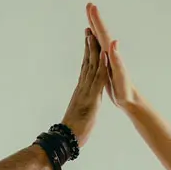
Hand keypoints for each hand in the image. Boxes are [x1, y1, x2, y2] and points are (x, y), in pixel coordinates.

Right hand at [60, 24, 108, 146]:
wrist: (67, 141)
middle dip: (88, 46)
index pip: (84, 69)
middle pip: (86, 63)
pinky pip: (98, 79)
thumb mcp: (77, 115)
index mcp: (80, 91)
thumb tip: (77, 105)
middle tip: (88, 29)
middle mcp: (82, 88)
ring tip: (93, 33)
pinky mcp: (92, 98)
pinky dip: (101, 65)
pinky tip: (104, 54)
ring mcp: (86, 92)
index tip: (87, 41)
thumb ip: (78, 106)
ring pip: (91, 67)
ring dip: (93, 49)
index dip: (86, 54)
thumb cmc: (71, 132)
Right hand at [86, 3, 136, 110]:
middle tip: (89, 5)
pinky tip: (93, 40)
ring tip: (89, 18)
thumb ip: (117, 58)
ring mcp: (108, 58)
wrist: (130, 99)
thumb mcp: (120, 75)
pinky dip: (94, 42)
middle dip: (95, 19)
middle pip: (101, 33)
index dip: (97, 20)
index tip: (91, 6)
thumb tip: (114, 42)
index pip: (103, 33)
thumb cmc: (125, 89)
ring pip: (99, 39)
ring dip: (94, 28)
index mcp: (111, 54)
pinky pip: (98, 49)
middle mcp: (110, 53)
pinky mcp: (106, 64)